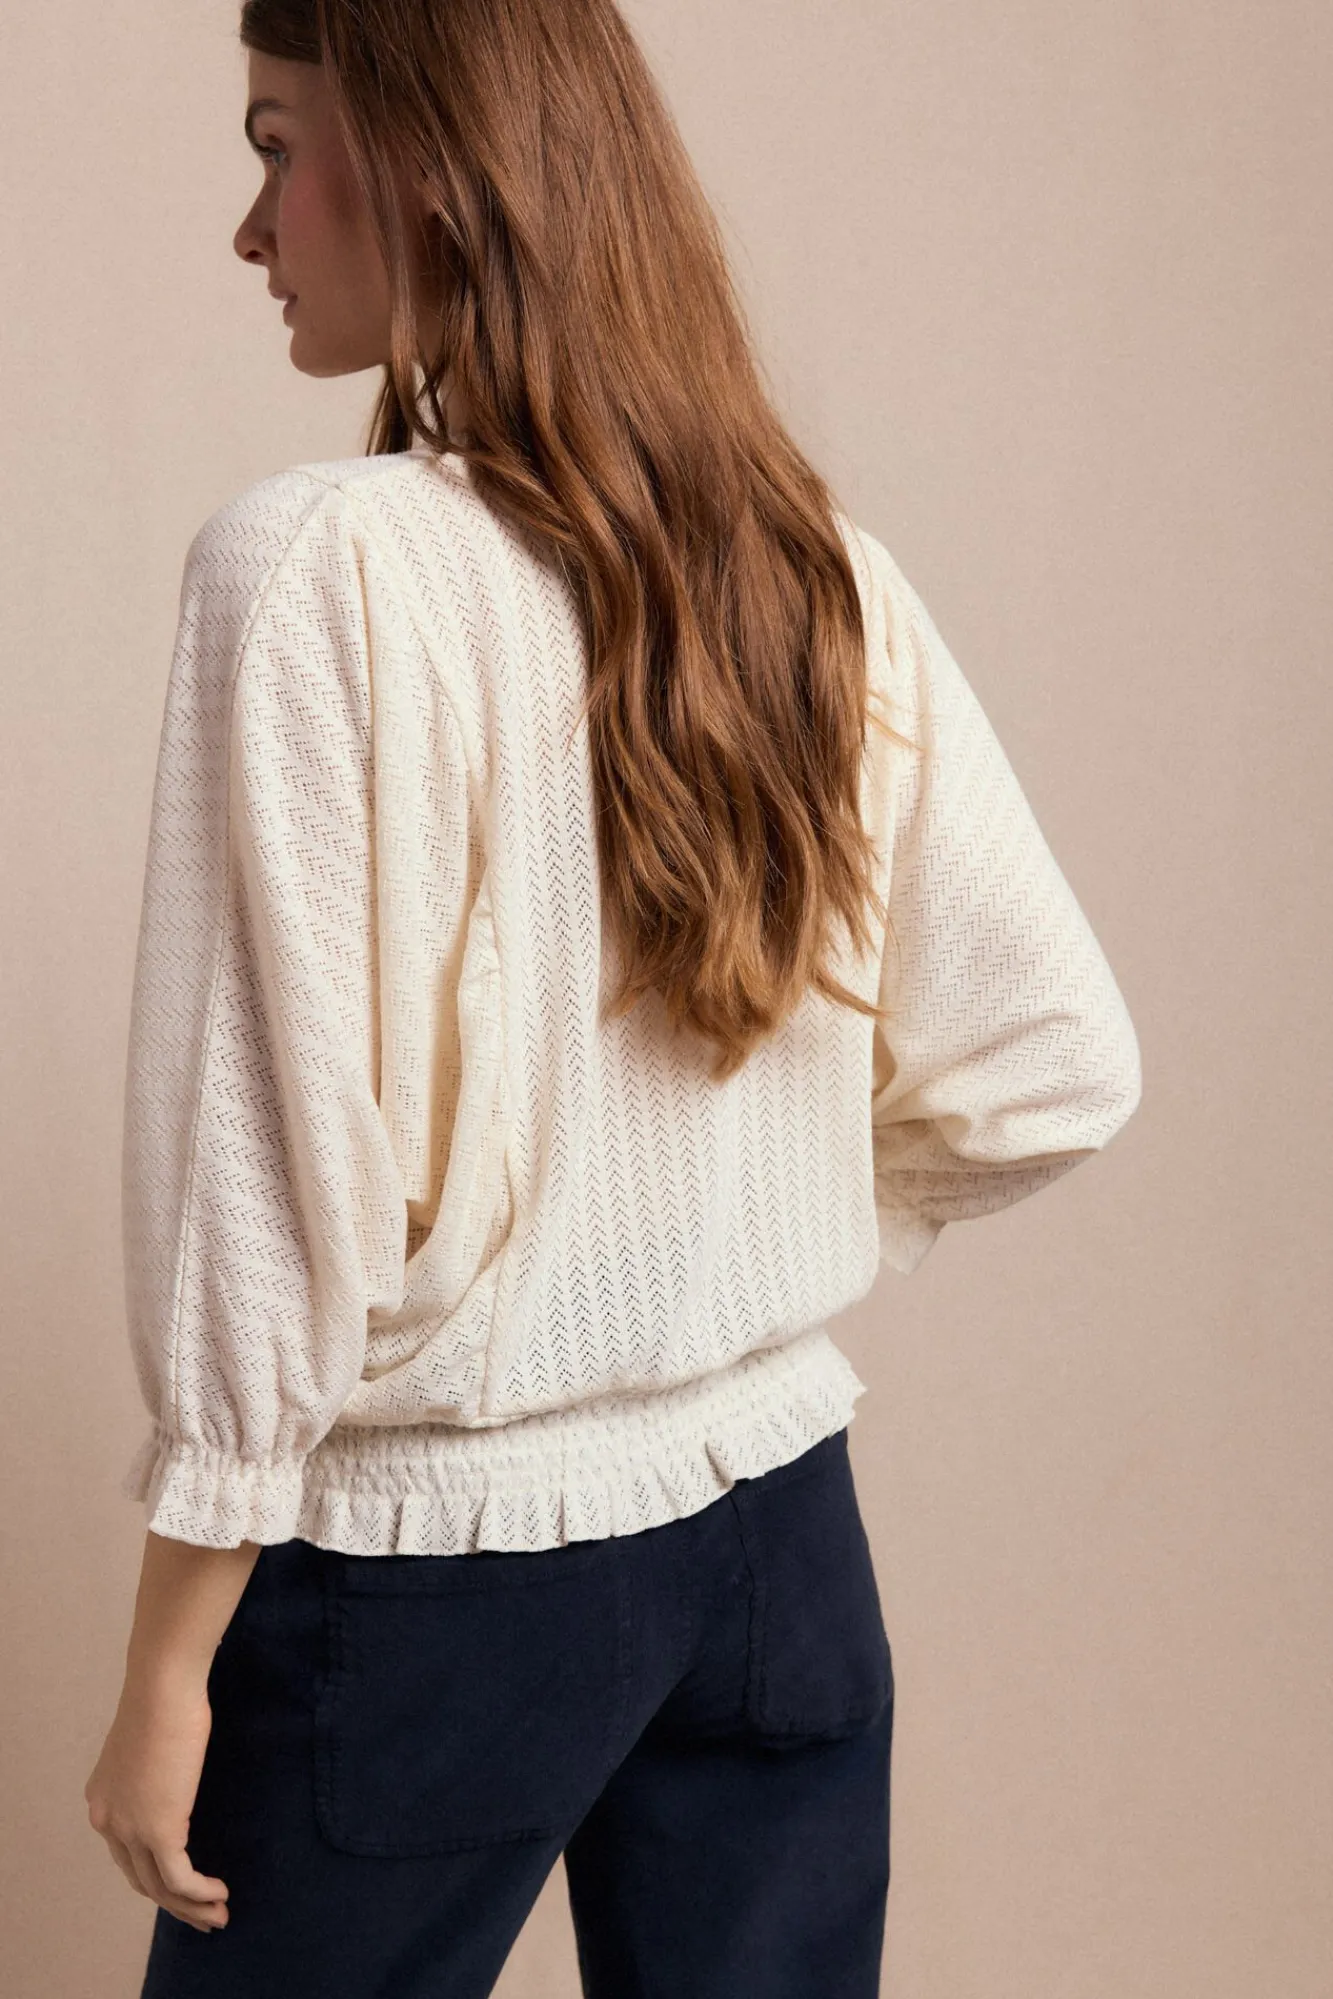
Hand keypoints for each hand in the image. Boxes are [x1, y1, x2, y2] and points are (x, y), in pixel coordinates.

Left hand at [84, 1672, 229, 1934]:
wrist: (163, 1686)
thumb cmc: (167, 1699)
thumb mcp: (154, 1745)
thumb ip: (158, 1772)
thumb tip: (179, 1777)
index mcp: (103, 1801)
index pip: (127, 1855)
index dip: (156, 1876)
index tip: (187, 1886)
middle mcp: (108, 1821)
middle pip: (141, 1879)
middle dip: (174, 1903)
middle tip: (205, 1913)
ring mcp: (130, 1828)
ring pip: (160, 1888)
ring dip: (191, 1907)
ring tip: (218, 1914)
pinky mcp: (158, 1831)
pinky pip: (179, 1879)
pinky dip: (200, 1893)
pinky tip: (220, 1893)